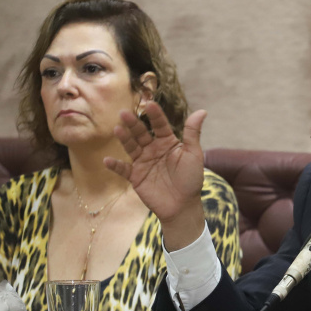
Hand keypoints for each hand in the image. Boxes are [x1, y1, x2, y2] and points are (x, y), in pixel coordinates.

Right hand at [105, 102, 206, 249]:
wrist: (183, 206)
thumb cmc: (191, 179)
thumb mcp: (193, 154)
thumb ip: (193, 133)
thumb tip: (202, 111)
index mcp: (167, 142)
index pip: (160, 125)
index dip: (155, 115)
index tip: (150, 104)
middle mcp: (153, 149)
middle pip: (141, 133)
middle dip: (133, 124)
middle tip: (124, 113)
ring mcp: (143, 162)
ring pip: (131, 147)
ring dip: (124, 138)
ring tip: (117, 129)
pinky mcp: (135, 177)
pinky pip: (123, 169)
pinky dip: (115, 165)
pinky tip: (108, 160)